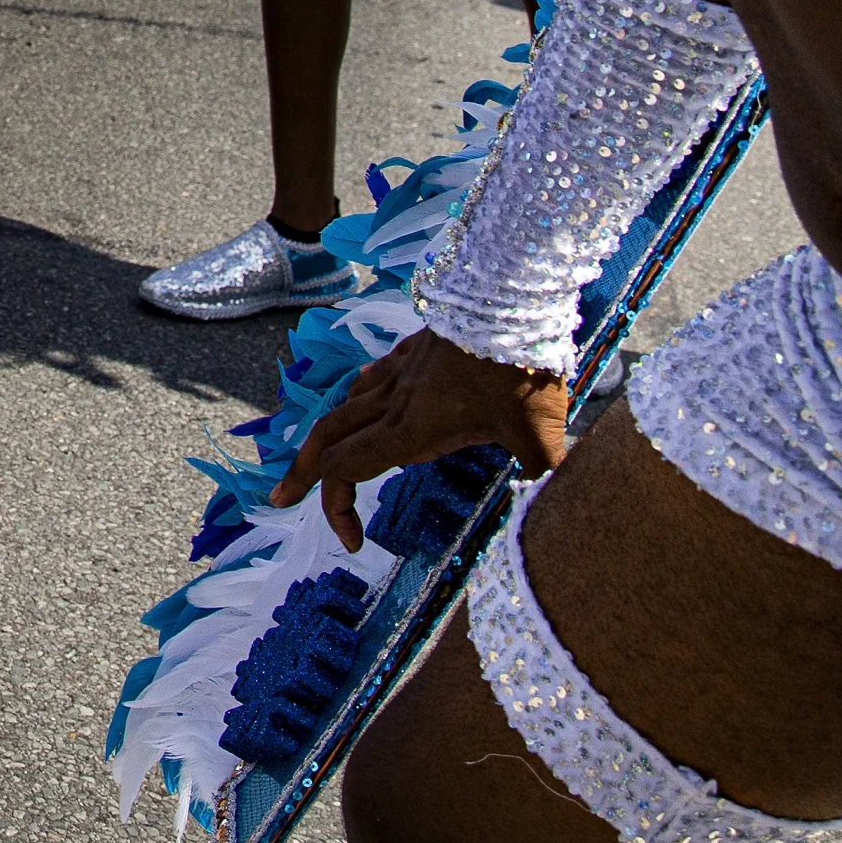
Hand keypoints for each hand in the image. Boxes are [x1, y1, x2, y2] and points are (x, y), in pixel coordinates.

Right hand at [270, 330, 570, 551]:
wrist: (507, 298)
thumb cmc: (519, 368)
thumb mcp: (540, 434)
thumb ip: (542, 475)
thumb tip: (558, 508)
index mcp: (409, 429)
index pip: (348, 471)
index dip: (338, 510)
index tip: (353, 544)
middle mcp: (392, 403)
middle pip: (326, 440)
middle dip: (301, 475)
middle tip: (283, 499)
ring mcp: (397, 374)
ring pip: (341, 408)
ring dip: (322, 439)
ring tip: (315, 459)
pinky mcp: (410, 352)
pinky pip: (366, 382)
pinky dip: (352, 403)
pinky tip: (361, 404)